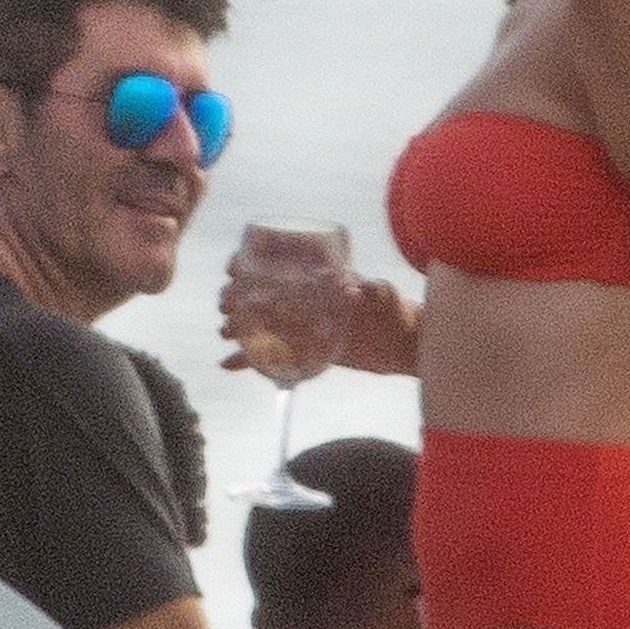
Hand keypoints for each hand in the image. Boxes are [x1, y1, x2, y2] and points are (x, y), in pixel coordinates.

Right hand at [220, 270, 418, 377]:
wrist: (403, 344)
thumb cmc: (395, 310)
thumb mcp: (383, 295)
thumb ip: (371, 290)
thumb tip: (359, 288)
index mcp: (317, 279)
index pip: (276, 265)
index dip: (250, 263)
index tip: (233, 268)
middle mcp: (304, 300)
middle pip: (258, 295)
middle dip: (235, 298)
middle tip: (226, 305)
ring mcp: (302, 326)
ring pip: (259, 325)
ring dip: (237, 328)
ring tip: (225, 333)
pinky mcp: (304, 351)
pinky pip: (270, 356)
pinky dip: (248, 361)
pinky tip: (226, 364)